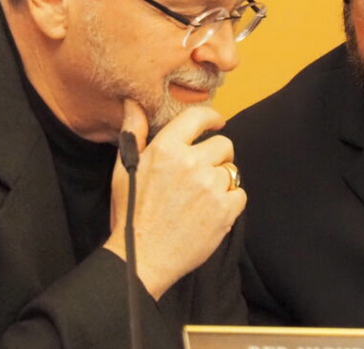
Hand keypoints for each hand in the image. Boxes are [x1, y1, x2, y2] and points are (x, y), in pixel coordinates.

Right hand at [103, 100, 246, 299]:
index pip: (198, 118)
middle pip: (223, 144)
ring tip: (201, 198)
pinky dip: (231, 202)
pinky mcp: (225, 210)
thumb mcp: (123, 169)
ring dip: (222, 181)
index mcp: (166, 149)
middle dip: (217, 156)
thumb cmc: (131, 215)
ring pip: (232, 170)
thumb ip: (134, 133)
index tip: (217, 122)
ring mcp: (210, 187)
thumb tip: (133, 103)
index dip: (212, 117)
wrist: (140, 260)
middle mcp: (191, 163)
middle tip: (203, 173)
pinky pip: (240, 194)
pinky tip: (211, 211)